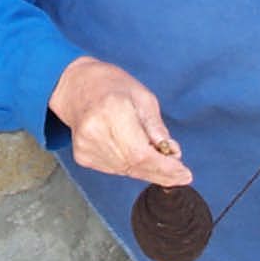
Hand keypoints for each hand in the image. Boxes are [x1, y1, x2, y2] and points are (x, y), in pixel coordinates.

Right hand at [47, 57, 192, 186]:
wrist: (75, 86)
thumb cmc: (111, 86)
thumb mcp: (143, 97)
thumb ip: (157, 128)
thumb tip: (172, 153)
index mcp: (112, 110)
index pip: (140, 152)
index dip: (164, 168)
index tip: (184, 174)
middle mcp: (95, 130)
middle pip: (134, 165)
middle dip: (161, 172)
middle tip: (179, 174)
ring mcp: (85, 145)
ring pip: (125, 171)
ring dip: (146, 170)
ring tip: (156, 156)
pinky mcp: (82, 155)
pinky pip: (114, 169)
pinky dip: (130, 166)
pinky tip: (133, 152)